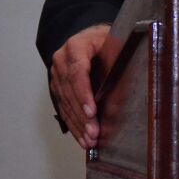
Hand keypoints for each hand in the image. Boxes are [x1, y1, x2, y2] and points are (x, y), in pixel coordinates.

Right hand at [49, 24, 109, 148]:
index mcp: (75, 46)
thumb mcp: (116, 44)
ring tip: (90, 140)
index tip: (92, 112)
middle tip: (93, 133)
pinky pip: (64, 108)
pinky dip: (74, 124)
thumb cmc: (108, 40)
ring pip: (66, 103)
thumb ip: (117, 65)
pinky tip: (82, 138)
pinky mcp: (58, 88)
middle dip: (82, 115)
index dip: (84, 94)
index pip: (77, 73)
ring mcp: (57, 75)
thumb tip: (121, 94)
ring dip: (78, 124)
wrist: (94, 38)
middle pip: (70, 92)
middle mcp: (61, 61)